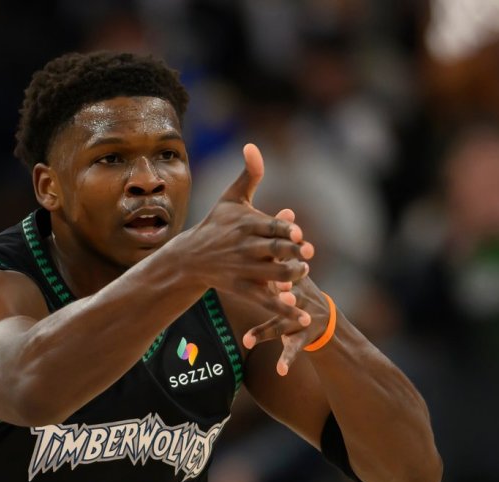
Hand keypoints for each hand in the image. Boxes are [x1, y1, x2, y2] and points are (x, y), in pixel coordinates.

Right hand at [169, 144, 310, 317]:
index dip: (287, 230)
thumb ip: (249, 174)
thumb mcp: (231, 198)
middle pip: (275, 251)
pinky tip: (304, 318)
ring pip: (274, 276)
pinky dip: (286, 312)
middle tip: (307, 255)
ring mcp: (244, 270)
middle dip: (292, 254)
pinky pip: (267, 302)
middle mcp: (246, 248)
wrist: (191, 258)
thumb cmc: (216, 225)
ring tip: (301, 273)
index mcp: (246, 224)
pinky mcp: (242, 289)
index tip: (298, 234)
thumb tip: (252, 145)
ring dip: (292, 277)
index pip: (271, 226)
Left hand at [242, 207, 327, 375]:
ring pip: (287, 325)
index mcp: (296, 280)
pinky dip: (287, 360)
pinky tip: (280, 371)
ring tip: (251, 339)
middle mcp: (301, 298)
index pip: (288, 269)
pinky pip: (293, 350)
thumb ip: (287, 241)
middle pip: (293, 296)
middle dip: (287, 295)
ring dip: (272, 331)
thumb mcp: (296, 266)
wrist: (325, 320)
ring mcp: (303, 319)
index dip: (284, 264)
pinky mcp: (302, 339)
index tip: (273, 259)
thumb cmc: (302, 288)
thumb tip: (285, 209)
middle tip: (280, 294)